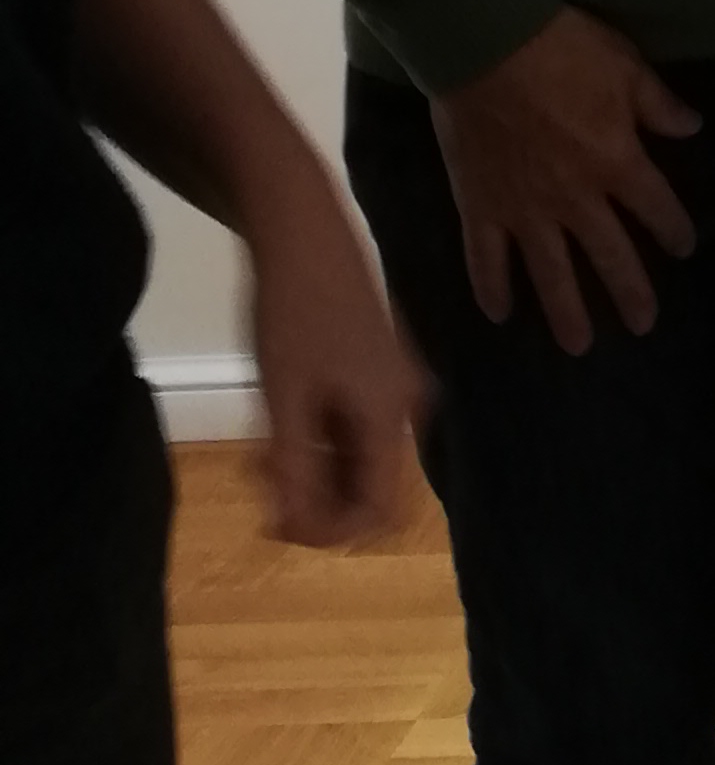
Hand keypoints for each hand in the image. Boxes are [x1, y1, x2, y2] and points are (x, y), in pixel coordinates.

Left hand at [241, 152, 423, 545]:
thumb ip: (293, 468)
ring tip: (260, 454)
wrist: (302, 230)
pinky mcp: (377, 368)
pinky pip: (354, 427)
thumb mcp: (283, 399)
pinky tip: (278, 423)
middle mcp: (405, 405)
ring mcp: (394, 384)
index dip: (328, 533)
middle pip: (370, 486)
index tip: (274, 525)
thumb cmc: (291, 313)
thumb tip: (293, 528)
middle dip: (314, 498)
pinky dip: (317, 439)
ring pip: (358, 457)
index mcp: (391, 415)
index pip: (378, 510)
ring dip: (311, 470)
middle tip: (258, 482)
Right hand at [430, 8, 701, 353]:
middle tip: (643, 325)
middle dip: (630, 292)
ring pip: (550, 272)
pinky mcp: (480, 207)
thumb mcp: (626, 66)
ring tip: (578, 346)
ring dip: (566, 311)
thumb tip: (692, 127)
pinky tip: (498, 315)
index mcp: (617, 163)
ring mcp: (525, 209)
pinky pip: (485, 259)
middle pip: (609, 255)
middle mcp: (575, 198)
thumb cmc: (562, 48)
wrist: (483, 43)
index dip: (673, 230)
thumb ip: (658, 105)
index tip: (683, 248)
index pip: (656, 208)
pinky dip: (491, 288)